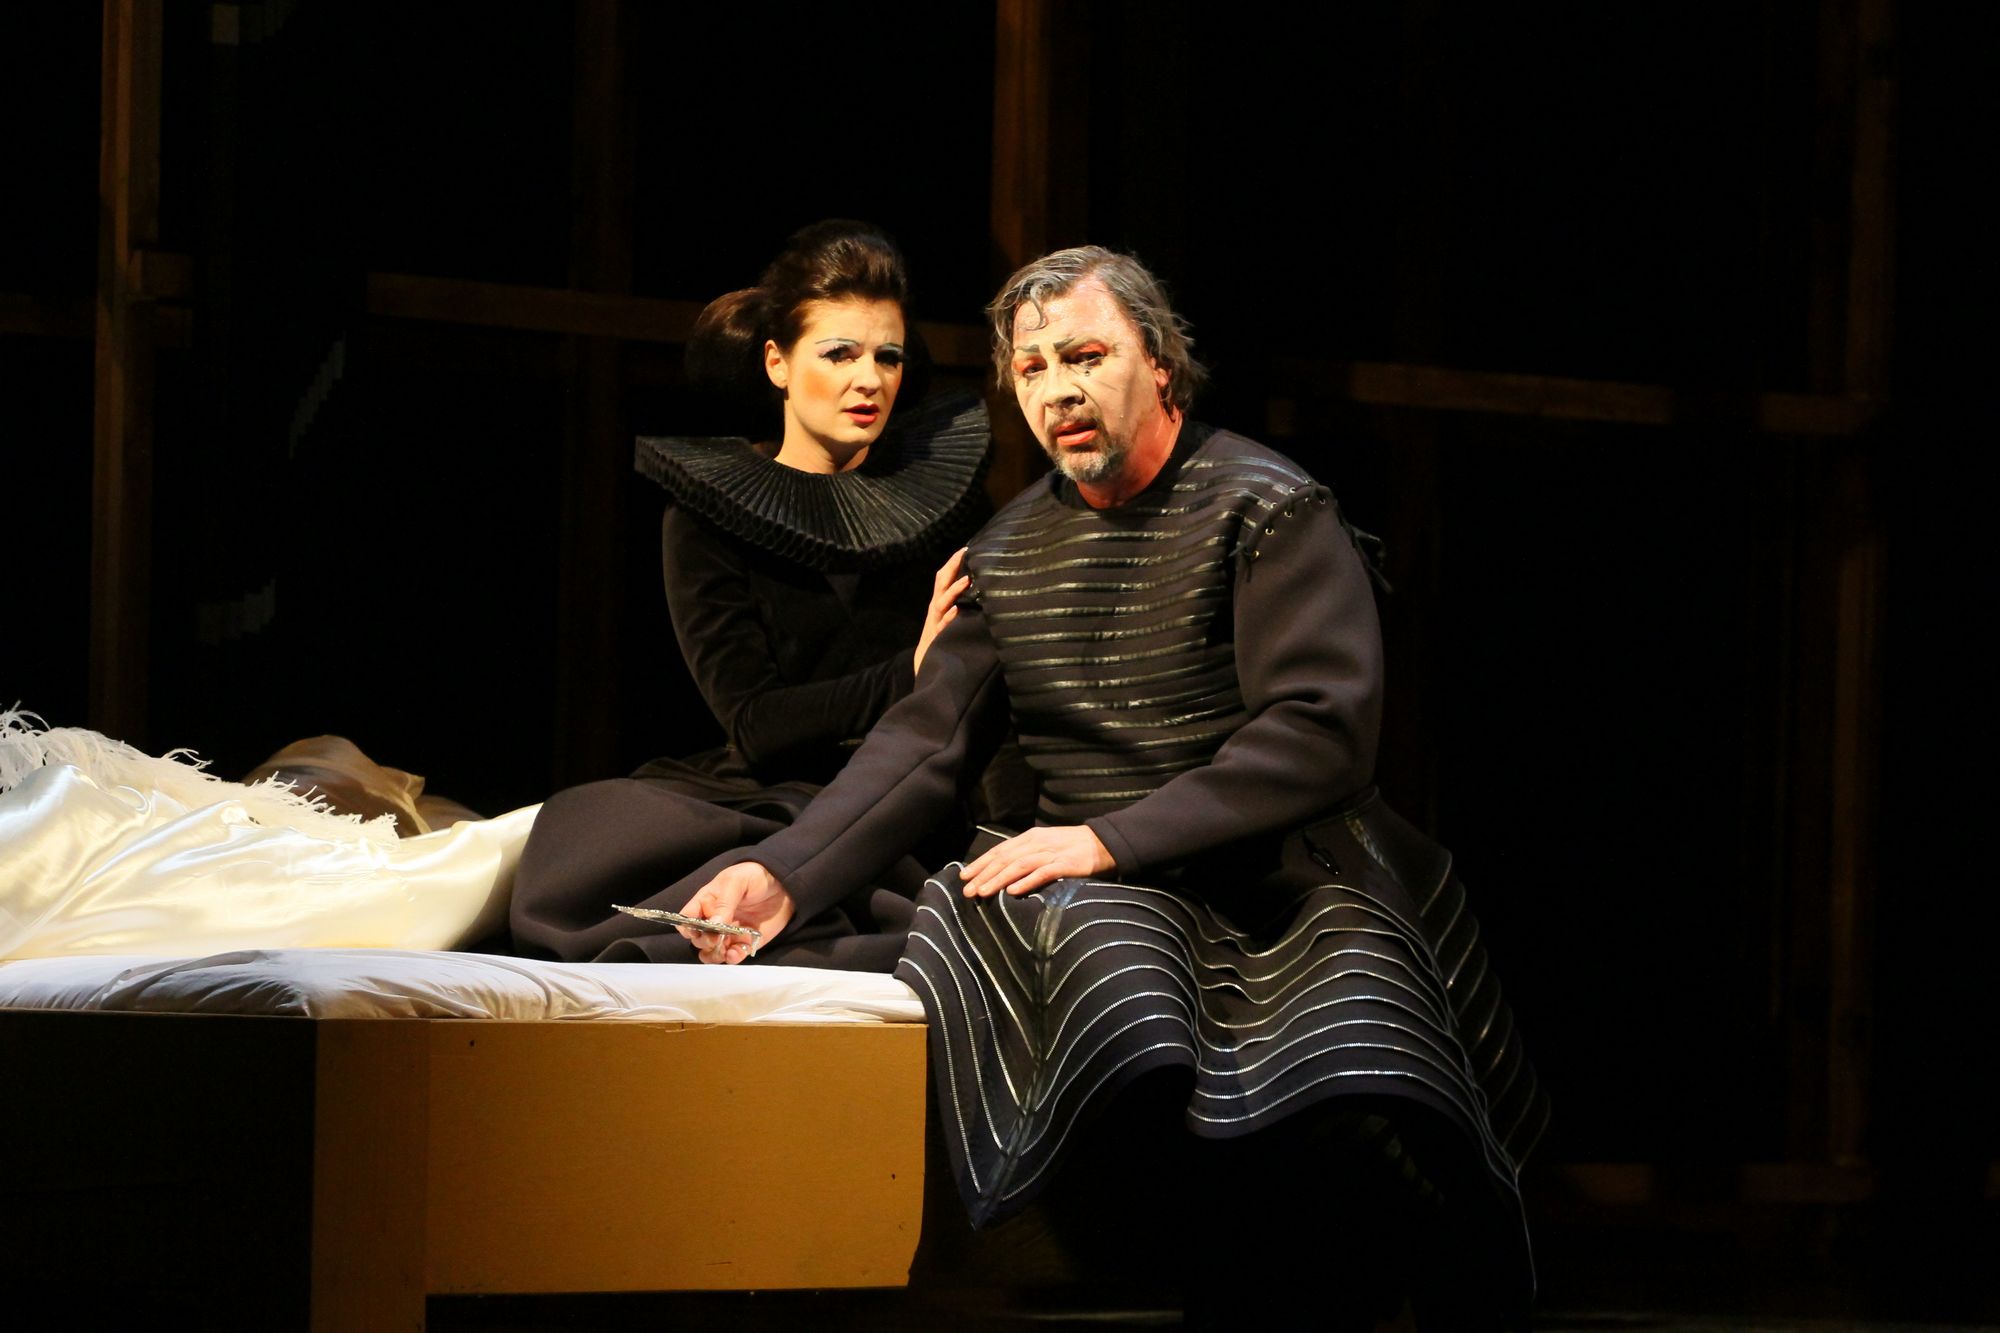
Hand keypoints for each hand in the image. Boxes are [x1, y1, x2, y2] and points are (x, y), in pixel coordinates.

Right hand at [676, 862, 794, 963]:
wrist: (784, 886)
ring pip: (710, 952)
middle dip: (703, 941)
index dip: (687, 927)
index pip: (686, 919)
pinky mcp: (744, 943)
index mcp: (706, 902)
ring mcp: (728, 933)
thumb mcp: (737, 881)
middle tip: (716, 938)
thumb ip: (724, 902)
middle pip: (697, 938)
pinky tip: (737, 953)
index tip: (698, 929)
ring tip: (725, 950)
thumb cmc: (756, 876)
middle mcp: (713, 920)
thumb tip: (713, 925)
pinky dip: (732, 958)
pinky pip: (731, 957)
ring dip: (714, 955)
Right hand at [914, 548, 969, 675]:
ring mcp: (936, 622)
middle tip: (963, 554)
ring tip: (966, 580)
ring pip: (942, 602)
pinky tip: (957, 610)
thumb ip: (959, 604)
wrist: (926, 663)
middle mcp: (936, 609)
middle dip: (951, 568)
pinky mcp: (938, 636)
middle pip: (941, 583)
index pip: (944, 577)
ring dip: (954, 591)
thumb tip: (977, 590)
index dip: (953, 562)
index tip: (966, 549)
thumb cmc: (943, 638)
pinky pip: (943, 625)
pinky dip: (949, 617)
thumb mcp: (950, 617)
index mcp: (940, 602)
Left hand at [959, 826, 1113, 897]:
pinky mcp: (1065, 864)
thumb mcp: (1046, 845)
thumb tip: (1004, 871)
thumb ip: (1027, 855)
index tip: (964, 876)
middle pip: (1005, 858)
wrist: (1104, 843)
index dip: (981, 863)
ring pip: (1018, 865)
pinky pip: (1042, 873)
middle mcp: (1037, 843)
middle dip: (983, 874)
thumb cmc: (1073, 847)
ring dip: (998, 879)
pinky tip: (1012, 891)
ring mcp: (1051, 853)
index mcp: (1030, 838)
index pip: (1000, 850)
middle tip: (967, 890)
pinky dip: (1026, 882)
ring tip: (982, 892)